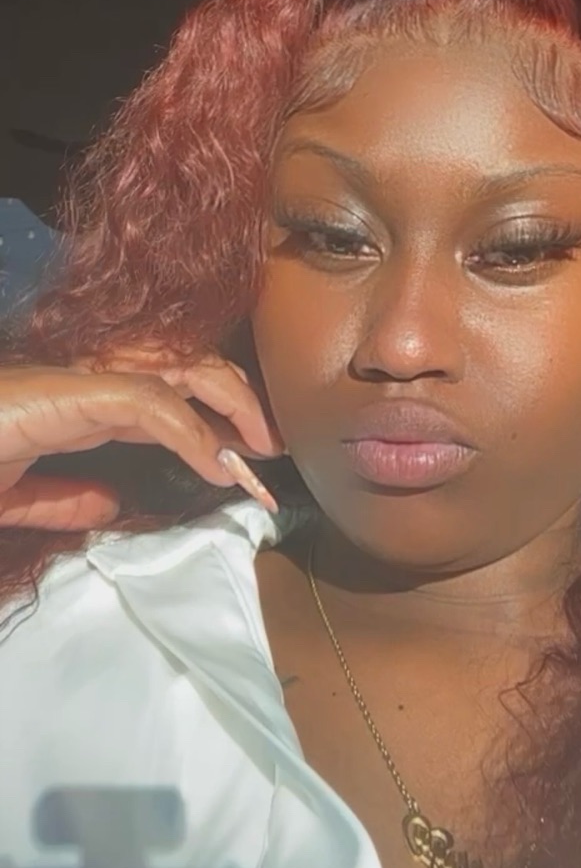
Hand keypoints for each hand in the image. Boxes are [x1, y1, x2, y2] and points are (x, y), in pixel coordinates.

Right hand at [0, 348, 283, 530]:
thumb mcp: (14, 495)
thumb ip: (60, 497)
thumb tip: (112, 501)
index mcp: (72, 400)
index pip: (158, 390)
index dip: (206, 418)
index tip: (240, 462)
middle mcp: (80, 379)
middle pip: (179, 366)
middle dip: (232, 397)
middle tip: (268, 446)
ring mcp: (71, 379)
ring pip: (172, 370)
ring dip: (225, 405)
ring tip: (257, 450)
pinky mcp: (60, 393)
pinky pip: (142, 401)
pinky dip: (186, 430)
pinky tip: (212, 461)